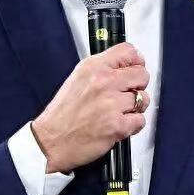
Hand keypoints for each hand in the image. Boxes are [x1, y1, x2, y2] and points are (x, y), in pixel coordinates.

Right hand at [31, 42, 150, 173]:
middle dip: (138, 86)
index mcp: (93, 67)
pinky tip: (119, 125)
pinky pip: (140, 120)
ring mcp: (111, 104)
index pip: (129, 52)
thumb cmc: (62, 115)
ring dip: (136, 107)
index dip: (136, 62)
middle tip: (128, 94)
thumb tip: (126, 66)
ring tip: (120, 112)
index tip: (135, 69)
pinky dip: (133, 125)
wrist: (50, 142)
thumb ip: (101, 70)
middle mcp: (103, 82)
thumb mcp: (77, 79)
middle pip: (142, 75)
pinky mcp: (117, 125)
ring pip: (143, 99)